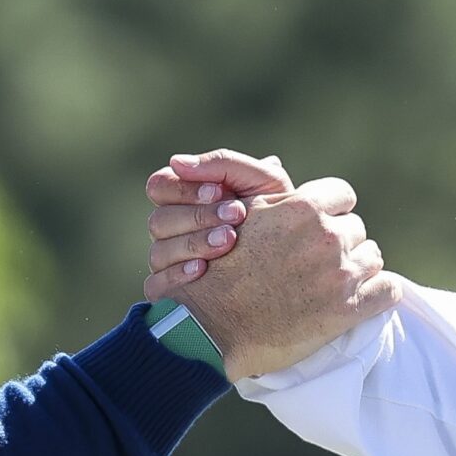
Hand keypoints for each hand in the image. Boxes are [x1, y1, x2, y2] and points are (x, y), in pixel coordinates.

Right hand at [144, 149, 297, 290]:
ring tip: (230, 241)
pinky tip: (203, 270)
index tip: (218, 192)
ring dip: (194, 243)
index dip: (184, 189)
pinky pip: (157, 286)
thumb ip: (224, 164)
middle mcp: (171, 230)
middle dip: (198, 217)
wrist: (298, 260)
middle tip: (236, 216)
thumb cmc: (276, 213)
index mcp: (184, 198)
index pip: (160, 187)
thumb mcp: (260, 182)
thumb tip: (177, 161)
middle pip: (159, 220)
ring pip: (158, 252)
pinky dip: (178, 276)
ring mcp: (169, 263)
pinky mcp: (171, 293)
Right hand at [144, 152, 399, 379]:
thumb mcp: (238, 215)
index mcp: (303, 207)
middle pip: (355, 229)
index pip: (343, 195)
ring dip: (355, 268)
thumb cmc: (218, 269)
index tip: (318, 227)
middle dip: (339, 243)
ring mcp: (341, 273)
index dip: (331, 211)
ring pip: (372, 258)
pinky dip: (378, 293)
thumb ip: (269, 191)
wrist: (210, 328)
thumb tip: (278, 163)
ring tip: (328, 283)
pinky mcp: (349, 310)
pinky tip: (360, 298)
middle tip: (314, 262)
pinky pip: (387, 290)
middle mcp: (327, 236)